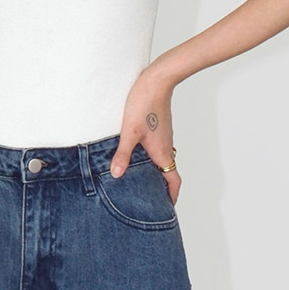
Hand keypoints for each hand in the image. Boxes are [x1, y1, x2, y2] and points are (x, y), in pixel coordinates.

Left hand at [110, 68, 180, 202]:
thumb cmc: (145, 103)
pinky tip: (135, 158)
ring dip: (155, 174)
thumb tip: (116, 175)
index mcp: (161, 153)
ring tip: (140, 182)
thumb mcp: (129, 131)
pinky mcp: (157, 128)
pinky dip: (150, 160)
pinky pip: (157, 150)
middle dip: (161, 189)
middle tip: (150, 200)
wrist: (157, 79)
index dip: (171, 198)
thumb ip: (122, 154)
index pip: (173, 182)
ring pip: (162, 161)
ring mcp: (163, 137)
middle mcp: (166, 147)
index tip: (166, 210)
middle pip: (167, 174)